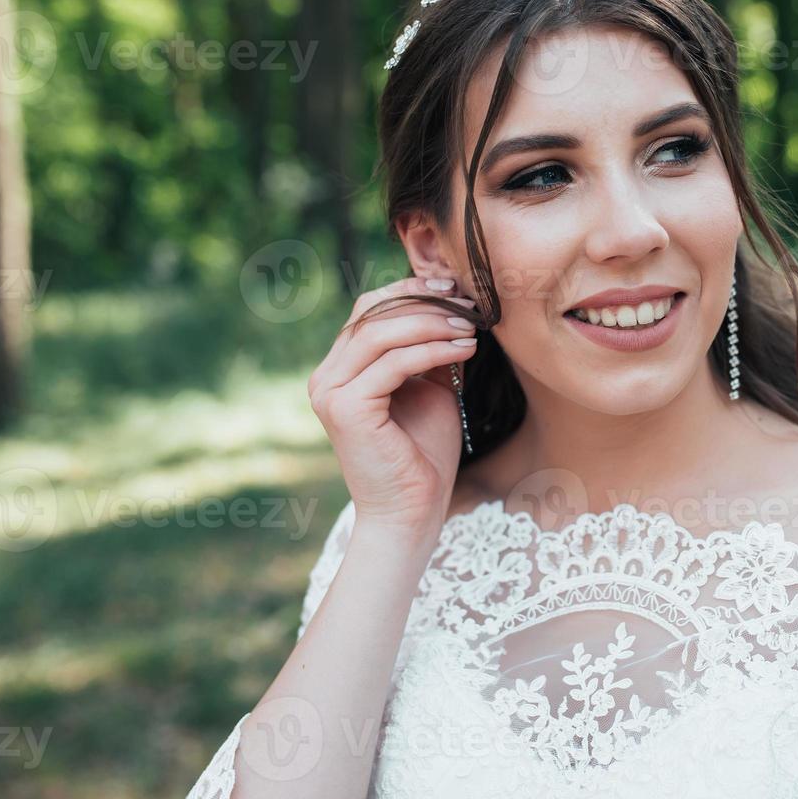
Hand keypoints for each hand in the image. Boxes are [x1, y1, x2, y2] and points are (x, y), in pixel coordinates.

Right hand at [307, 276, 478, 530]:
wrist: (413, 511)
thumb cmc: (423, 454)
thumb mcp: (431, 388)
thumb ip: (430, 349)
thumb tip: (454, 305)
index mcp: (340, 369)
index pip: (369, 309)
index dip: (410, 290)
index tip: (454, 287)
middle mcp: (326, 377)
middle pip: (371, 313)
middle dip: (423, 301)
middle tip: (467, 302)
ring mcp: (330, 392)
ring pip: (380, 333)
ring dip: (432, 323)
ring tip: (471, 326)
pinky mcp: (346, 409)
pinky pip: (393, 363)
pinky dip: (433, 350)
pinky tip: (465, 349)